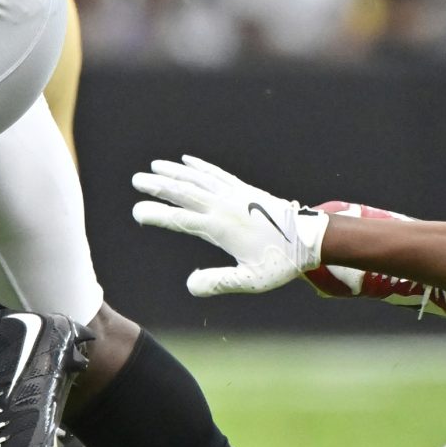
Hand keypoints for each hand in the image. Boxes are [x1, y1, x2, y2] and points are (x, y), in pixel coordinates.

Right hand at [131, 155, 324, 296]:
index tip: (137, 212)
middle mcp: (225, 206)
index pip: (181, 220)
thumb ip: (219, 282)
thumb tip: (190, 285)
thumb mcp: (251, 280)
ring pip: (198, 178)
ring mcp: (234, 194)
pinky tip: (186, 161)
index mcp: (222, 227)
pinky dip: (199, 166)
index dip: (157, 215)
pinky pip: (216, 173)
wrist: (310, 239)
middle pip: (185, 192)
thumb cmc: (281, 262)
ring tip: (154, 166)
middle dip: (158, 186)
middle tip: (135, 180)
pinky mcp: (244, 189)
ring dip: (174, 172)